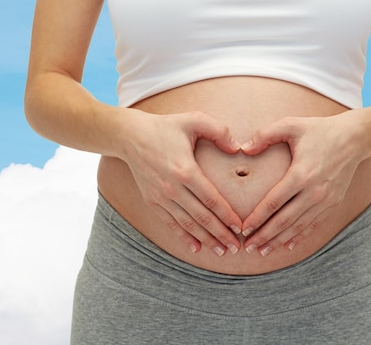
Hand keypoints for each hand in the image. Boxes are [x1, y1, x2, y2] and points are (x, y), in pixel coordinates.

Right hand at [120, 110, 242, 255]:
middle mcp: (172, 188)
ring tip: (222, 251)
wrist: (130, 136)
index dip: (227, 216)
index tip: (241, 227)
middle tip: (237, 247)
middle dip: (221, 234)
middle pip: (202, 217)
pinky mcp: (152, 201)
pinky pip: (170, 223)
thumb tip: (237, 147)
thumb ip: (219, 131)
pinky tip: (196, 247)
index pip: (212, 199)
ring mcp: (160, 197)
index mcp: (185, 170)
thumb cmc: (166, 126)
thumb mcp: (194, 119)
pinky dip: (184, 236)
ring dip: (205, 239)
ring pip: (187, 224)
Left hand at [240, 112, 365, 255]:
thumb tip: (243, 149)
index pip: (273, 203)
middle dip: (265, 236)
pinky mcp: (333, 202)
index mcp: (301, 174)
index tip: (243, 228)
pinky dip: (299, 236)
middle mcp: (314, 192)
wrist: (355, 138)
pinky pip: (313, 224)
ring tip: (263, 251)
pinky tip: (287, 245)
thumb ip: (265, 135)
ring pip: (298, 226)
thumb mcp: (291, 125)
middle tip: (248, 247)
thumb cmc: (319, 129)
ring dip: (279, 240)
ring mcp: (325, 200)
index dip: (257, 218)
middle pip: (284, 220)